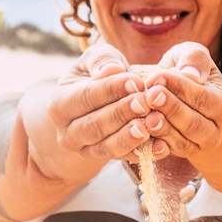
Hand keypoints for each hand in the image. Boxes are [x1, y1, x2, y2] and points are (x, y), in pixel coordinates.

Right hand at [48, 44, 159, 162]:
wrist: (97, 104)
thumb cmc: (96, 75)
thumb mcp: (95, 60)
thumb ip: (101, 59)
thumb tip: (111, 69)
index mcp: (60, 104)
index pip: (86, 97)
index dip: (111, 90)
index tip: (136, 82)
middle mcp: (68, 133)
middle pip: (95, 126)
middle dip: (122, 113)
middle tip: (146, 102)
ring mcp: (86, 150)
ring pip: (108, 148)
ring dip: (132, 136)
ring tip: (153, 122)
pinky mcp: (106, 161)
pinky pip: (125, 159)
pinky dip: (145, 153)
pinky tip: (162, 144)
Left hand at [142, 42, 221, 157]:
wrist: (179, 94)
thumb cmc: (185, 70)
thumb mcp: (192, 55)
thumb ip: (194, 58)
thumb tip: (191, 75)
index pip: (203, 97)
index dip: (179, 88)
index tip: (155, 77)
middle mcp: (215, 129)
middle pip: (194, 123)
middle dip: (170, 109)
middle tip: (150, 96)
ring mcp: (198, 145)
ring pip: (182, 142)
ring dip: (162, 129)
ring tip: (145, 116)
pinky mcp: (179, 154)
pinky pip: (169, 154)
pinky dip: (156, 147)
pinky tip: (143, 135)